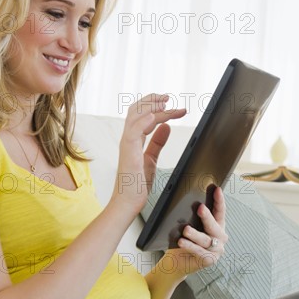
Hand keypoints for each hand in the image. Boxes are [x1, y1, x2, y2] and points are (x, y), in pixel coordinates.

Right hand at [112, 93, 185, 213]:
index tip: (170, 104)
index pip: (142, 115)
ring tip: (165, 102)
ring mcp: (127, 144)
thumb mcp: (152, 158)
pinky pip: (134, 131)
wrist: (128, 201)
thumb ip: (158, 142)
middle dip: (151, 100)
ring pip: (135, 116)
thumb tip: (166, 127)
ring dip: (151, 107)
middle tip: (167, 97)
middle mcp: (128, 139)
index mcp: (133, 139)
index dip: (155, 107)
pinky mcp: (129, 152)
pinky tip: (155, 116)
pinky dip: (144, 121)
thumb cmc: (136, 183)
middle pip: (136, 110)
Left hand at [162, 186, 227, 276]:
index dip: (219, 200)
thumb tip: (188, 202)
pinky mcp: (209, 260)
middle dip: (207, 216)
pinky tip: (182, 242)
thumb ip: (193, 217)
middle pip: (214, 226)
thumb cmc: (185, 240)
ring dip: (195, 234)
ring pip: (205, 240)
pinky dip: (190, 246)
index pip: (220, 211)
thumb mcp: (191, 226)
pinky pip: (199, 251)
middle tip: (200, 208)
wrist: (178, 262)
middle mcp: (220, 238)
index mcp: (217, 226)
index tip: (216, 189)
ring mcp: (216, 250)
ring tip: (186, 230)